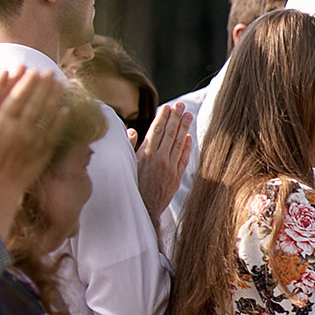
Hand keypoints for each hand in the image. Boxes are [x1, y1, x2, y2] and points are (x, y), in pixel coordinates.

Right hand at [0, 68, 65, 200]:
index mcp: (3, 124)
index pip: (17, 98)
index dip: (26, 83)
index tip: (33, 70)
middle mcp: (21, 130)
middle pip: (35, 103)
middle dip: (43, 86)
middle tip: (50, 72)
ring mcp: (34, 141)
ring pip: (47, 115)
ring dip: (54, 98)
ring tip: (59, 84)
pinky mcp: (43, 152)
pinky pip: (54, 133)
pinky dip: (60, 121)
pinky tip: (65, 109)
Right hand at [133, 101, 192, 219]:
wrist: (141, 209)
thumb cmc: (130, 186)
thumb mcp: (125, 164)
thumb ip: (129, 146)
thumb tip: (132, 130)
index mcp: (145, 154)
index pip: (157, 130)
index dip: (163, 117)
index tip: (168, 106)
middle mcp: (159, 159)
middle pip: (170, 133)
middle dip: (176, 117)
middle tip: (181, 105)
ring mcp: (170, 168)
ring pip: (179, 144)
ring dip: (184, 128)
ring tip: (188, 115)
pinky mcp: (176, 177)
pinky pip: (183, 159)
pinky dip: (186, 147)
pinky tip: (189, 137)